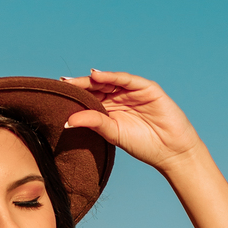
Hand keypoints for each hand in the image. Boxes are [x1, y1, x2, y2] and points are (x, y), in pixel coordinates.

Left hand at [64, 69, 201, 172]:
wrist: (171, 151)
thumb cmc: (143, 145)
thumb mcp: (113, 133)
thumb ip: (93, 123)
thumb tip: (67, 121)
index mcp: (110, 109)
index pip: (90, 97)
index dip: (74, 95)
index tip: (56, 94)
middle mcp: (120, 97)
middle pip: (97, 87)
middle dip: (79, 85)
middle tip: (61, 84)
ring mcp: (133, 91)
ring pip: (110, 80)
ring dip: (92, 79)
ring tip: (74, 81)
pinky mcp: (147, 88)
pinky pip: (127, 79)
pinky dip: (112, 76)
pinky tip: (97, 76)